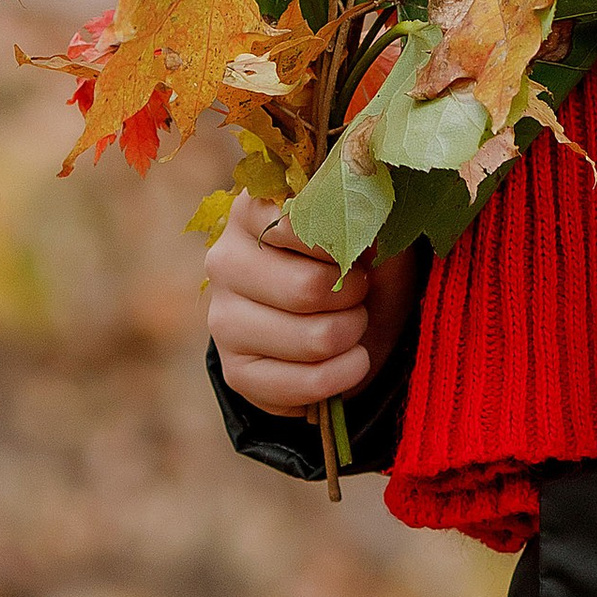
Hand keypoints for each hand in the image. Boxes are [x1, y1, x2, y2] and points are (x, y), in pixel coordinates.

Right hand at [205, 178, 417, 416]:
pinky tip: (349, 360)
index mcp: (252, 211)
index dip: (342, 240)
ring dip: (352, 335)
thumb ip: (370, 218)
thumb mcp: (373, 232)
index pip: (296, 220)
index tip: (356, 249)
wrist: (344, 324)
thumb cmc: (357, 265)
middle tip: (359, 293)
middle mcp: (224, 262)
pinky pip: (306, 385)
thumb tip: (366, 221)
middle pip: (307, 289)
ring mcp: (223, 320)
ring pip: (313, 340)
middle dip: (353, 296)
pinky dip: (345, 374)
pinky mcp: (236, 372)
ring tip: (352, 323)